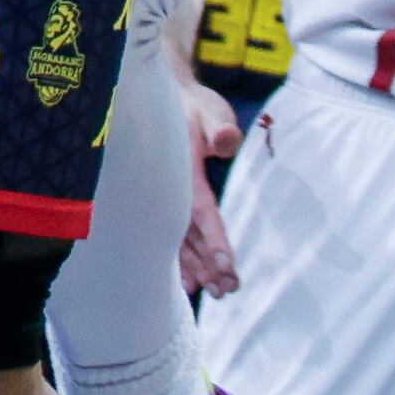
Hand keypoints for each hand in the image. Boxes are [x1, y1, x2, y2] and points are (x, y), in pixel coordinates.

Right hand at [178, 87, 243, 299]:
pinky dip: (182, 260)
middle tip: (226, 290)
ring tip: (216, 292)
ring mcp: (168, 198)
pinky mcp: (170, 203)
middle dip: (207, 264)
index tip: (226, 265)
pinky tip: (190, 284)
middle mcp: (172, 189)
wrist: (168, 102)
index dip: (212, 238)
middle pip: (189, 234)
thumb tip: (226, 140)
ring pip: (182, 239)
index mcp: (182, 169)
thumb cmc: (193, 108)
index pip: (200, 209)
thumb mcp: (209, 110)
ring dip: (198, 267)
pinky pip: (174, 236)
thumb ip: (219, 126)